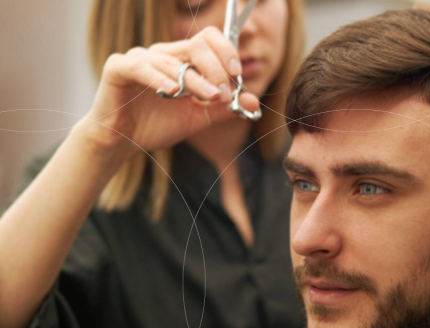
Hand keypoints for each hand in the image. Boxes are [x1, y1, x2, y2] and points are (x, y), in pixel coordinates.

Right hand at [79, 26, 258, 157]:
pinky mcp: (118, 68)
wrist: (123, 142)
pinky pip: (141, 67)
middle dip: (216, 69)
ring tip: (208, 98)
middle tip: (223, 93)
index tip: (237, 75)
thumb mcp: (197, 119)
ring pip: (174, 61)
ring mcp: (141, 58)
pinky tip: (173, 91)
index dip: (226, 52)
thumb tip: (254, 102)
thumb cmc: (157, 126)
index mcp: (182, 60)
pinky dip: (159, 78)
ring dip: (196, 81)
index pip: (208, 40)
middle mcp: (163, 54)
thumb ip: (223, 109)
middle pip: (196, 45)